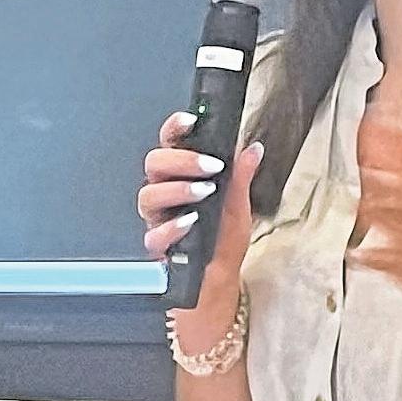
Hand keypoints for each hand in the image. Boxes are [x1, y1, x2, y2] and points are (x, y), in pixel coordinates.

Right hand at [137, 110, 263, 279]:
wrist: (218, 280)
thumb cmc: (224, 241)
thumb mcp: (239, 205)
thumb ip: (241, 176)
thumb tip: (253, 148)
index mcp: (182, 176)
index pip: (171, 144)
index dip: (175, 128)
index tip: (191, 120)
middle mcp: (165, 193)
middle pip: (155, 163)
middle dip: (182, 160)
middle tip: (211, 167)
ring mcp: (157, 218)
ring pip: (148, 194)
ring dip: (178, 189)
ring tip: (204, 192)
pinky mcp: (155, 245)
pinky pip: (152, 233)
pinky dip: (171, 226)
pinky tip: (190, 223)